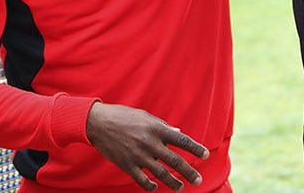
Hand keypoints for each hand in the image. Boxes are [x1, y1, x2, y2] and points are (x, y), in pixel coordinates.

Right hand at [86, 102, 208, 191]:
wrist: (98, 123)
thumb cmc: (124, 116)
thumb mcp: (146, 116)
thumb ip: (163, 126)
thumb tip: (179, 133)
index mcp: (157, 128)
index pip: (182, 140)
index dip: (195, 148)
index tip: (205, 155)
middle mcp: (150, 143)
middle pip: (174, 161)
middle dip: (188, 172)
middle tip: (198, 180)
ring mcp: (138, 155)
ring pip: (160, 173)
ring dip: (172, 182)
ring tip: (181, 187)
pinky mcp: (126, 164)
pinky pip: (141, 179)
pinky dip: (150, 185)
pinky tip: (156, 187)